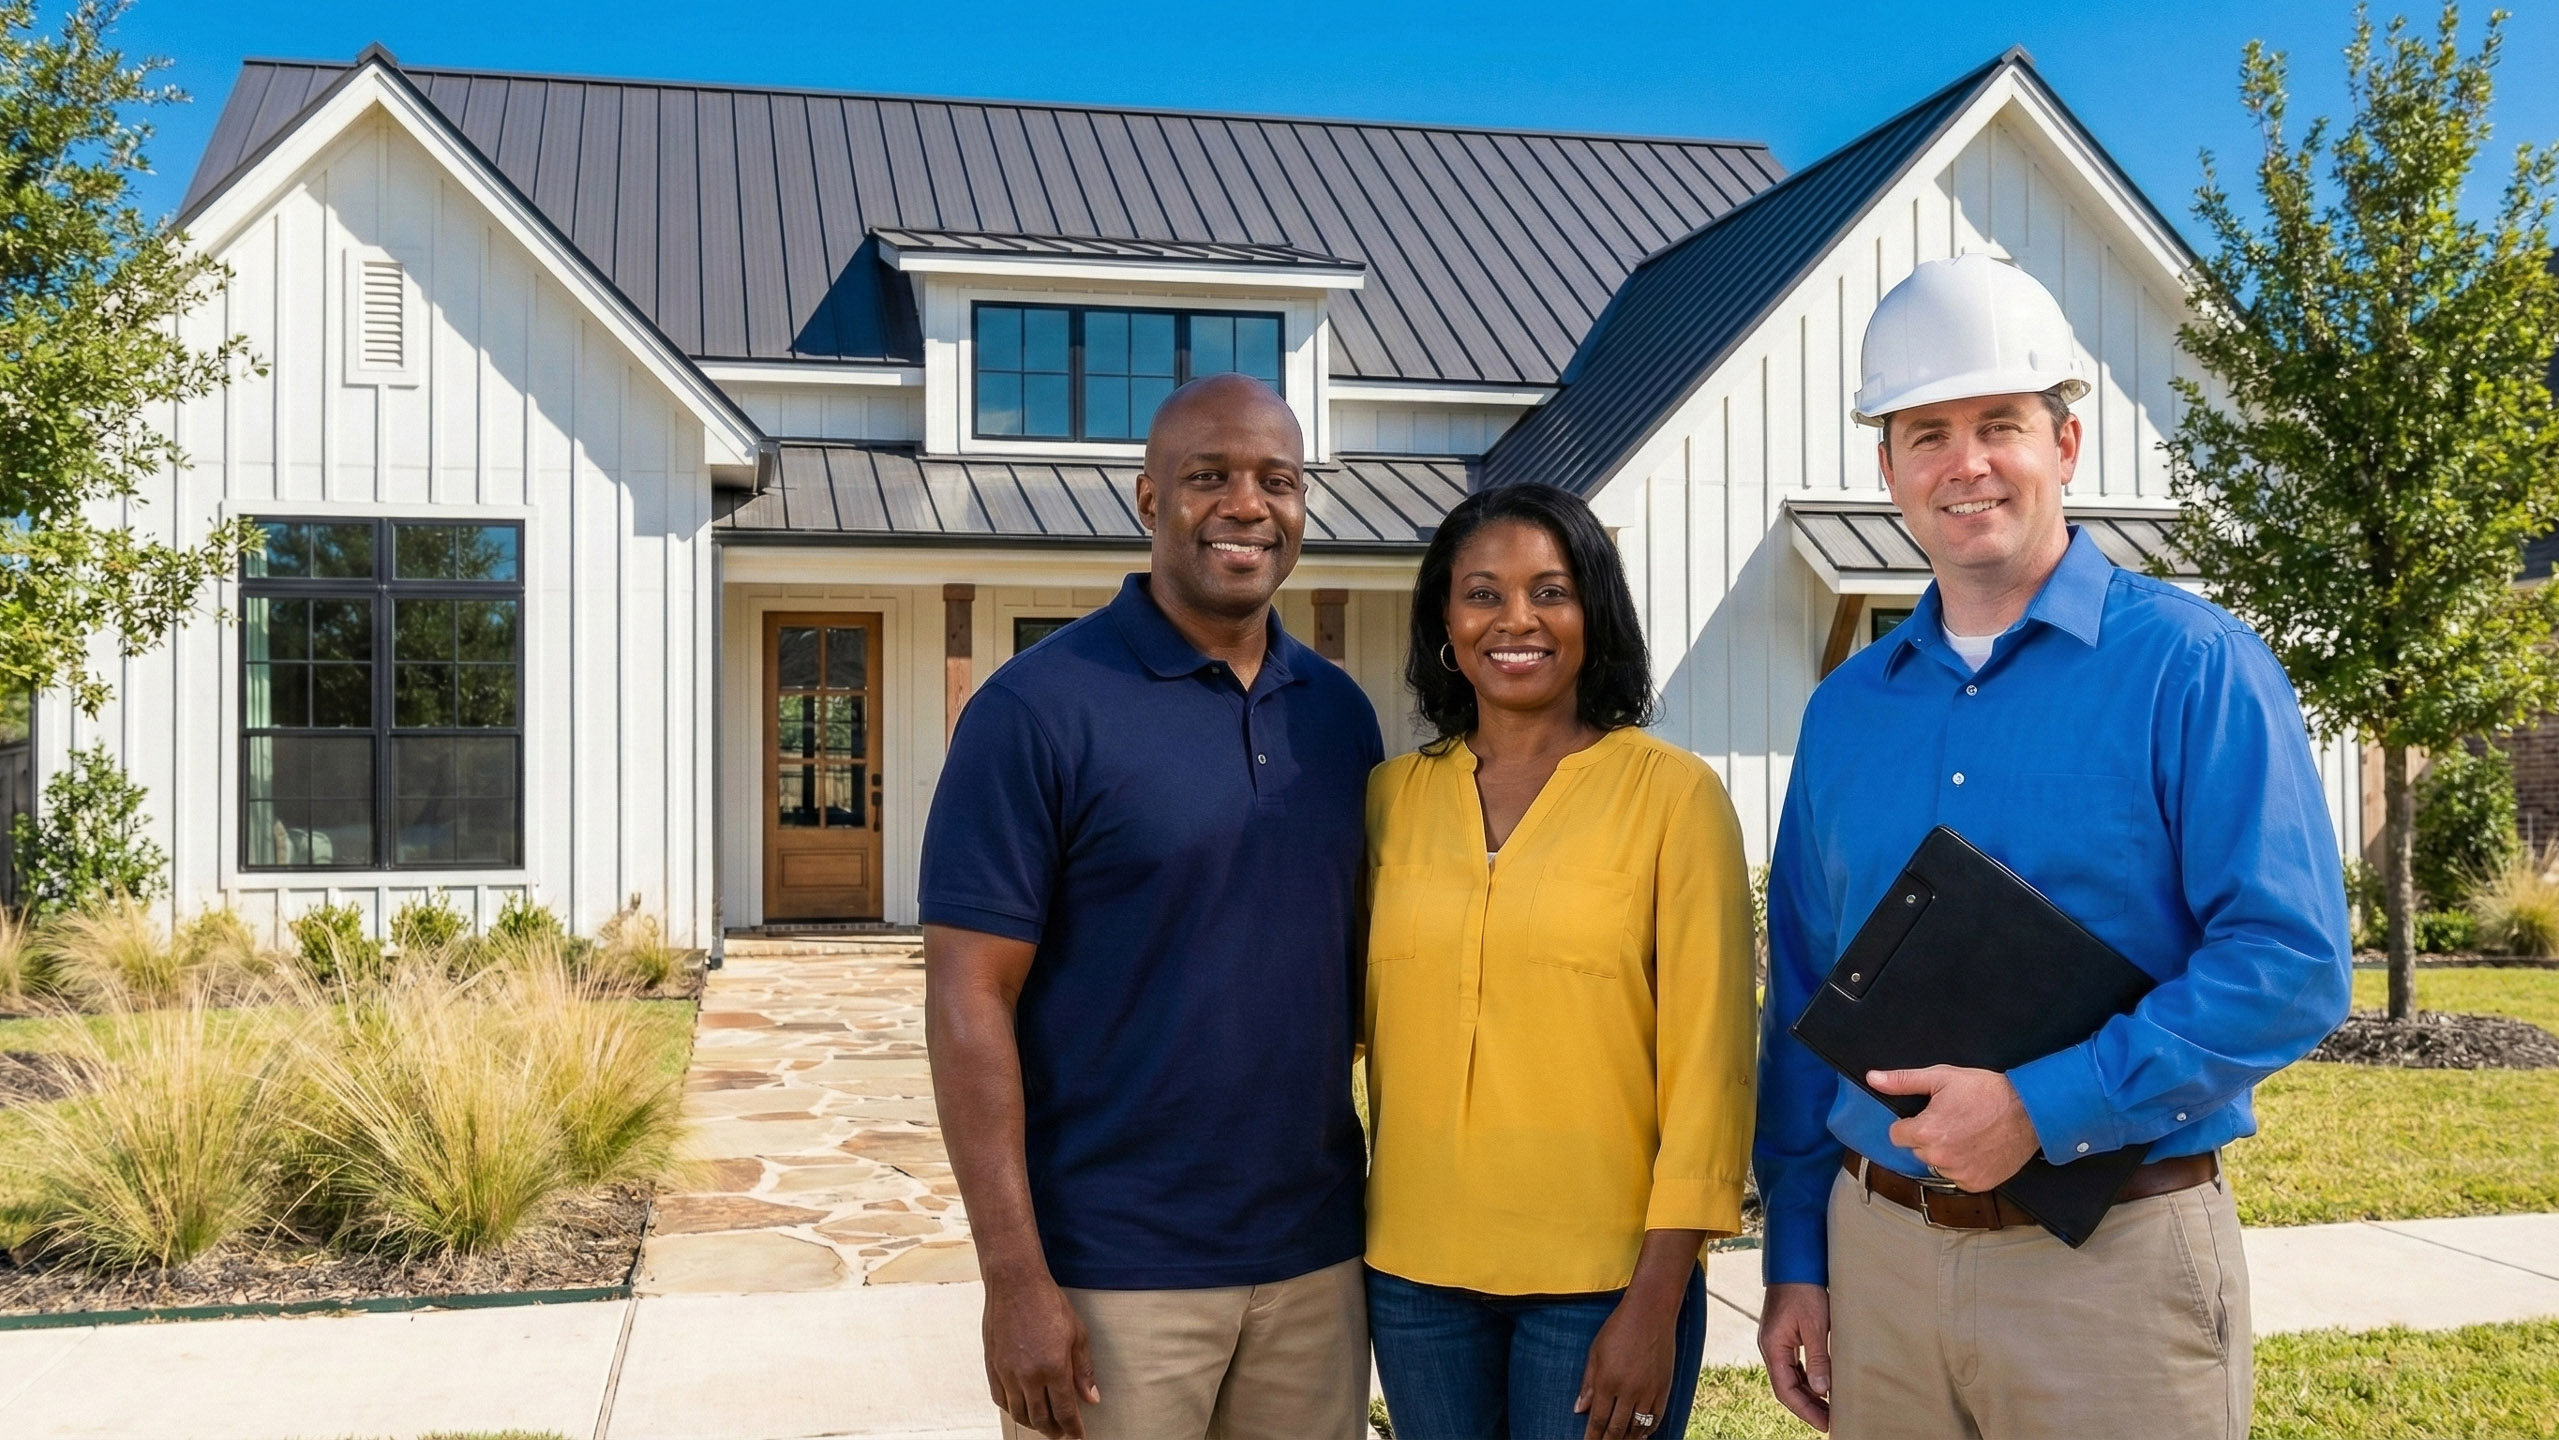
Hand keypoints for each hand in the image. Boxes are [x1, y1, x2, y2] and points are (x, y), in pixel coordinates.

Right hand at [981, 1275, 1098, 1438]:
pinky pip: (1000, 1399)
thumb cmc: (1048, 1303)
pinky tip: (1022, 1408)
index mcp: (1053, 1368)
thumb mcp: (1077, 1334)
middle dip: (1053, 1431)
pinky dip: (1012, 1410)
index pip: (1065, 1411)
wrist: (1015, 1283)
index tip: (1078, 1437)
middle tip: (1062, 1433)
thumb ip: (1083, 1370)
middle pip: (1040, 1418)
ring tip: (1044, 1423)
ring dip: (1033, 1423)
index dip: (1073, 1429)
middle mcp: (1028, 1375)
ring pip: (1019, 1413)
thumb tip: (1091, 1398)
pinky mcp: (992, 1366)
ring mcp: (1007, 1372)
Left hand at [1576, 1288, 1679, 1439]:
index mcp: (1607, 1381)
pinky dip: (1648, 1430)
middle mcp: (1628, 1390)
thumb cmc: (1618, 1328)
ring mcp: (1648, 1391)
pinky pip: (1656, 1418)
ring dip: (1627, 1439)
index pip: (1598, 1420)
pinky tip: (1641, 1434)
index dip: (1592, 1437)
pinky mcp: (1664, 1388)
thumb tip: (1578, 1409)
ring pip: (1637, 1427)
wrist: (1650, 1313)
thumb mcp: (1595, 1352)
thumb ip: (1587, 1383)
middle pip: (1616, 1429)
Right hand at [1758, 1282, 1831, 1431]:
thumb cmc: (1804, 1289)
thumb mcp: (1815, 1325)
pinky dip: (1808, 1379)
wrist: (1795, 1262)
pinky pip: (1794, 1366)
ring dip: (1808, 1395)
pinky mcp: (1785, 1336)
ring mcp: (1777, 1342)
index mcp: (1773, 1346)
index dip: (1804, 1410)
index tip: (1825, 1424)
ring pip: (1791, 1377)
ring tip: (1829, 1409)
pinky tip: (1823, 1387)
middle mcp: (1771, 1347)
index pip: (1785, 1390)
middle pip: (1786, 1387)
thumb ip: (1818, 1359)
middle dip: (1807, 1407)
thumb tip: (1822, 1391)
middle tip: (1831, 1422)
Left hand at [1869, 1065, 2040, 1191]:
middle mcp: (1939, 1157)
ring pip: (1937, 1164)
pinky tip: (1978, 1148)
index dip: (1910, 1124)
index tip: (1928, 1116)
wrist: (2029, 1110)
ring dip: (1947, 1153)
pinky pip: (1958, 1177)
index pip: (1897, 1136)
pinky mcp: (1977, 1184)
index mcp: (1926, 1132)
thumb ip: (1903, 1081)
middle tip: (1954, 1121)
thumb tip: (1873, 1079)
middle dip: (1929, 1137)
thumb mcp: (1942, 1077)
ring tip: (1969, 1133)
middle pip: (1917, 1150)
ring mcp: (1959, 1173)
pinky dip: (1964, 1166)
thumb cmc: (1986, 1091)